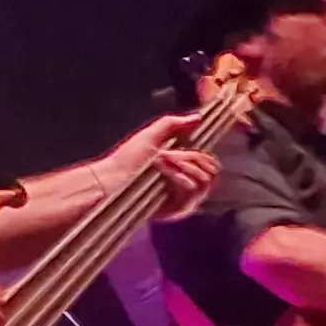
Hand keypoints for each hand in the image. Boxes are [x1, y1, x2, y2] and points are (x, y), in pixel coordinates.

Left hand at [105, 110, 220, 216]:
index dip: (202, 154)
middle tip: (167, 155)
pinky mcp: (180, 208)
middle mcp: (188, 184)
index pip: (211, 163)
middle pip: (213, 170)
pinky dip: (181, 178)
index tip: (186, 147)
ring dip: (184, 166)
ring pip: (206, 179)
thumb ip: (173, 124)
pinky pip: (194, 190)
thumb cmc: (128, 158)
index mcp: (184, 168)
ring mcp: (185, 198)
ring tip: (161, 162)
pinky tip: (166, 173)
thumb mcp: (151, 136)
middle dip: (192, 157)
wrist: (113, 178)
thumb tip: (198, 117)